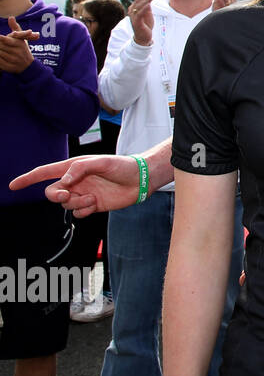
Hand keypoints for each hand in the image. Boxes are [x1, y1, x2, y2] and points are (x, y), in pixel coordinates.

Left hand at [0, 17, 36, 72]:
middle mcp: (17, 53)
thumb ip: (15, 27)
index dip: (1, 38)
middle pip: (0, 47)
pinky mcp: (9, 67)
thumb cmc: (22, 49)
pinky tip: (0, 55)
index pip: (7, 40)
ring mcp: (13, 61)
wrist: (28, 66)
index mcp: (20, 44)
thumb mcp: (21, 38)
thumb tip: (11, 17)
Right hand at [8, 154, 143, 217]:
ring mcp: (83, 194)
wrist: (140, 179)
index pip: (45, 173)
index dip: (28, 179)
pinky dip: (83, 211)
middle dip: (55, 195)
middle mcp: (76, 182)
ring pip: (65, 204)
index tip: (13, 185)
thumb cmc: (122, 166)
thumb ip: (81, 168)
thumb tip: (64, 180)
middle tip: (66, 194)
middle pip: (51, 193)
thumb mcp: (102, 162)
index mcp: (74, 168)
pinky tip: (95, 203)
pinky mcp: (92, 205)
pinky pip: (77, 213)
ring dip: (75, 203)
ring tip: (92, 197)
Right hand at [128, 0, 161, 45]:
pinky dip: (144, 8)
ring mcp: (133, 16)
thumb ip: (148, 5)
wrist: (143, 37)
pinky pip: (139, 13)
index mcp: (134, 7)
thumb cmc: (145, 24)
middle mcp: (132, 10)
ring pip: (139, 4)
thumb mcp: (148, 13)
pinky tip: (149, 4)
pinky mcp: (136, 21)